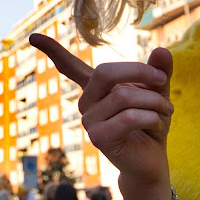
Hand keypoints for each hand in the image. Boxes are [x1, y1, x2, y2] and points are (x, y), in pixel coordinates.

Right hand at [29, 33, 173, 199]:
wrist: (152, 162)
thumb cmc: (152, 124)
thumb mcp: (158, 92)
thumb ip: (159, 71)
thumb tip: (163, 50)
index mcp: (95, 89)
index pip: (70, 67)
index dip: (53, 51)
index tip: (33, 36)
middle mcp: (86, 103)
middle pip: (105, 73)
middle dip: (139, 72)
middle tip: (162, 79)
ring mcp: (89, 121)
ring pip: (123, 96)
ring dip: (153, 100)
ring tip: (166, 110)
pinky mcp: (99, 139)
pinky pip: (127, 118)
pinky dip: (150, 117)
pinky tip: (157, 124)